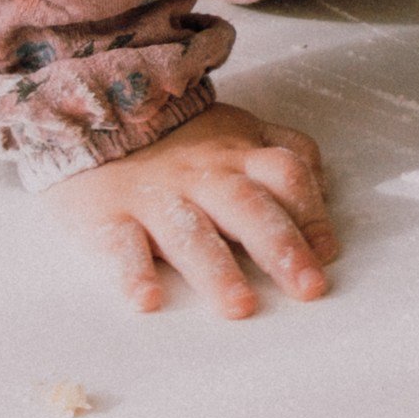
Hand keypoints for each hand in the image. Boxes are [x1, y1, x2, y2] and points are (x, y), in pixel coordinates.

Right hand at [39, 103, 336, 316]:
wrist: (92, 112)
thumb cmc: (176, 137)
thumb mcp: (237, 129)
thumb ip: (284, 152)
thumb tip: (325, 190)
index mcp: (237, 155)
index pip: (287, 175)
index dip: (312, 212)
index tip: (326, 253)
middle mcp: (203, 177)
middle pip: (248, 207)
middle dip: (281, 248)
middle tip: (307, 287)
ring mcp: (155, 197)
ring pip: (190, 233)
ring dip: (217, 270)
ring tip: (240, 305)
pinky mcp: (108, 216)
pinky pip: (120, 246)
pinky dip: (132, 274)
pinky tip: (147, 300)